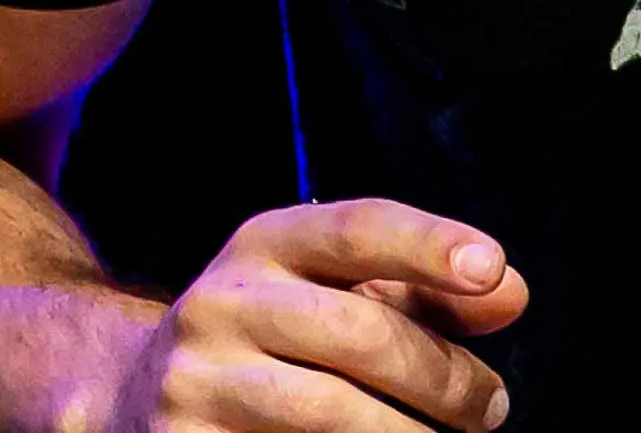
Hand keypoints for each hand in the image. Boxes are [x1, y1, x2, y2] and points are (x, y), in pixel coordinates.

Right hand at [100, 196, 527, 430]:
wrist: (131, 400)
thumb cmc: (272, 340)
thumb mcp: (333, 294)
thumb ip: (423, 290)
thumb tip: (509, 291)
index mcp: (265, 244)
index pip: (356, 228)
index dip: (428, 244)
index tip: (493, 268)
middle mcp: (222, 303)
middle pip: (357, 331)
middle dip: (442, 375)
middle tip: (492, 408)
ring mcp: (197, 383)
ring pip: (326, 411)